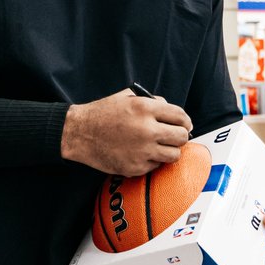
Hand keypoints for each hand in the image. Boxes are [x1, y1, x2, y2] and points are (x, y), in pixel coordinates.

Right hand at [60, 88, 191, 176]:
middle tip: (174, 137)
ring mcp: (142, 150)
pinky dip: (152, 161)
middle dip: (180, 136)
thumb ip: (152, 102)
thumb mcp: (127, 98)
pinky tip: (141, 153)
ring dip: (169, 150)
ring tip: (159, 146)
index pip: (181, 116)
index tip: (184, 125)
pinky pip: (156, 166)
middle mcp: (147, 129)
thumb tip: (172, 112)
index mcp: (145, 108)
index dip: (185, 121)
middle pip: (182, 137)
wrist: (79, 133)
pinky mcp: (136, 167)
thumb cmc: (102, 114)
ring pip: (174, 155)